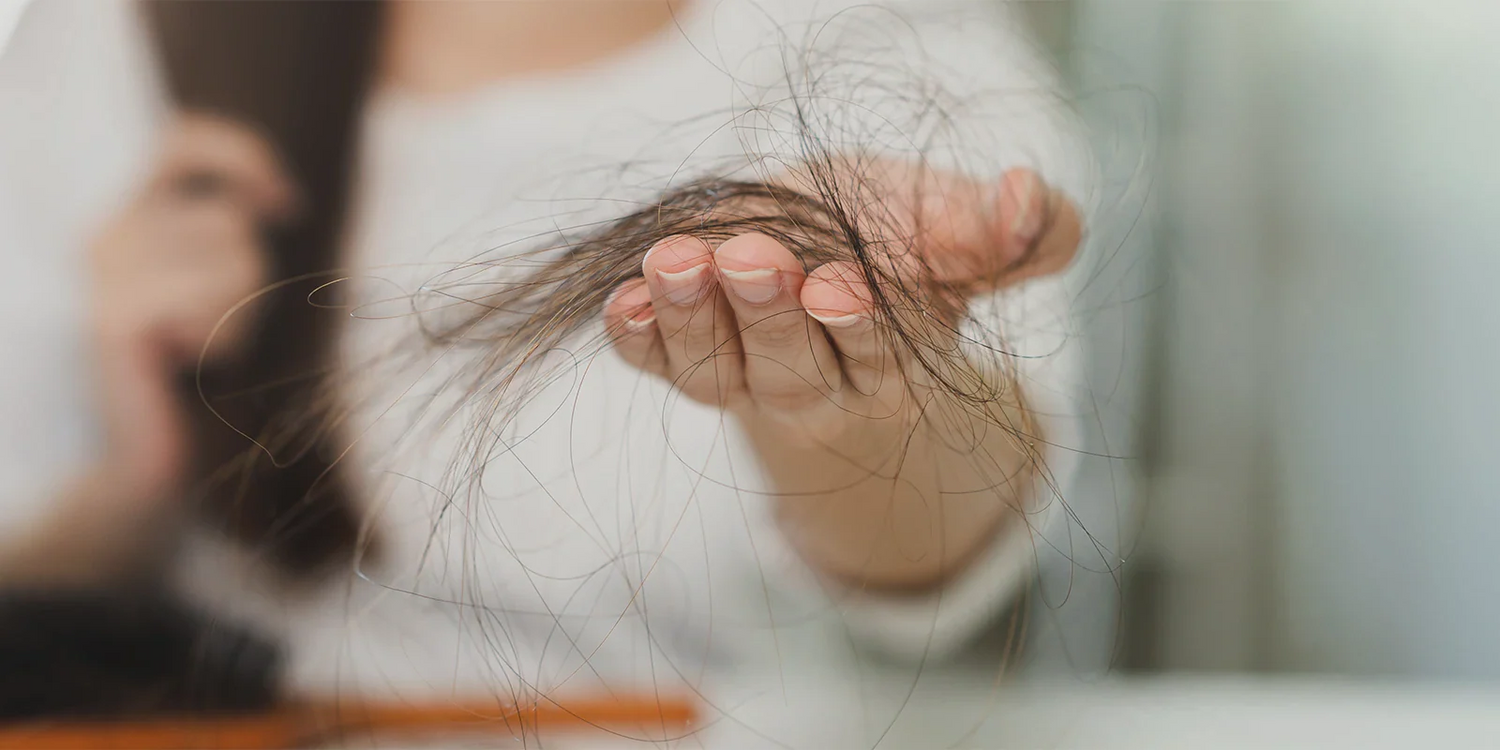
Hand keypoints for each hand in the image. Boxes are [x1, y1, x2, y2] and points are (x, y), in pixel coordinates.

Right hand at [86, 113, 293, 503]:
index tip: (288, 204)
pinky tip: (183, 363)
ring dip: (240, 315)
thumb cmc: (185, 368)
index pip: (181, 142)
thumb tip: (281, 198)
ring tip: (196, 346)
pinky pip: (215, 306)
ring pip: (237, 262)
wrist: (137, 454)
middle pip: (233, 222)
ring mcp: (101, 272)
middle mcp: (103, 231)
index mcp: (120, 213)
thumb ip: (225, 230)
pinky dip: (221, 341)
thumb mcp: (209, 284)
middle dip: (249, 278)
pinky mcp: (113, 316)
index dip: (243, 156)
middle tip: (210, 324)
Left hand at [602, 162, 1081, 588]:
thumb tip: (1025, 198)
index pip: (882, 353)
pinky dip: (639, 338)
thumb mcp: (960, 227)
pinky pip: (659, 364)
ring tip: (676, 260)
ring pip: (717, 371)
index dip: (861, 325)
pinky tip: (623, 300)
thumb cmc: (903, 244)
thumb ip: (1020, 230)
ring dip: (692, 318)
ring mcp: (746, 379)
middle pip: (792, 368)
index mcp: (901, 361)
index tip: (841, 285)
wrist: (829, 261)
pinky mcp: (688, 360)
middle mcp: (821, 387)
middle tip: (752, 257)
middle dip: (769, 316)